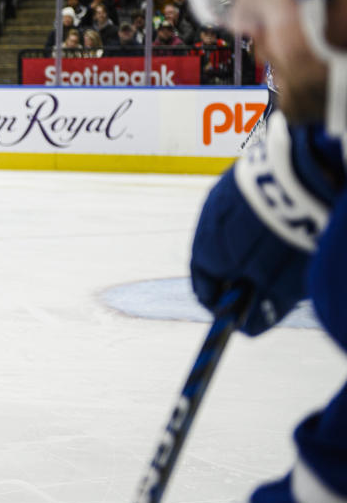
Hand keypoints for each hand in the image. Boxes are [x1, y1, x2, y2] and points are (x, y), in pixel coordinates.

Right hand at [190, 165, 310, 334]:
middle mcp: (206, 223)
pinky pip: (244, 207)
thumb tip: (247, 327)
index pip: (204, 289)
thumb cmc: (285, 240)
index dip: (224, 306)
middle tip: (267, 283)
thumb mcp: (280, 287)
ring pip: (230, 231)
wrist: (298, 178)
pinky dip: (257, 220)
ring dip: (247, 244)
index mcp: (206, 252)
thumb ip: (261, 310)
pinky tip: (282, 221)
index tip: (242, 315)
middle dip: (239, 274)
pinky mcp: (240, 175)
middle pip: (217, 258)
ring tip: (279, 249)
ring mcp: (222, 195)